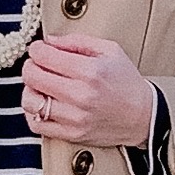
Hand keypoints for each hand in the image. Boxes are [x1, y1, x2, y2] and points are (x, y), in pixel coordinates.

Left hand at [21, 31, 156, 150]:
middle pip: (32, 76)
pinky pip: (36, 124)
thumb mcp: (109, 50)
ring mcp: (74, 118)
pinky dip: (34, 112)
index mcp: (89, 71)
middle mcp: (80, 96)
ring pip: (30, 101)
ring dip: (30, 90)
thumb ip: (77, 41)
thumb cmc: (126, 81)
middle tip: (38, 65)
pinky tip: (45, 104)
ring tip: (41, 86)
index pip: (43, 56)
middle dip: (31, 66)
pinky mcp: (72, 134)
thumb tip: (48, 40)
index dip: (36, 49)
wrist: (144, 116)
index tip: (39, 49)